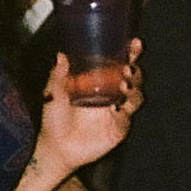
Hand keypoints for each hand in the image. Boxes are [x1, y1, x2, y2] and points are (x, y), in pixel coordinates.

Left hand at [36, 47, 141, 174]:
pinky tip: (116, 107)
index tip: (134, 43)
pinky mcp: (119, 126)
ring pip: (136, 95)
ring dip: (133, 88)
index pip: (119, 63)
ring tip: (122, 85)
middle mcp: (111, 93)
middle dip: (135, 70)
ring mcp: (117, 110)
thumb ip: (59, 75)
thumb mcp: (54, 93)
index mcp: (99, 80)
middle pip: (133, 77)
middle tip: (127, 68)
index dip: (130, 53)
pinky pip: (128, 115)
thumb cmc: (55, 117)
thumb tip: (62, 55)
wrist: (57, 147)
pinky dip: (126, 109)